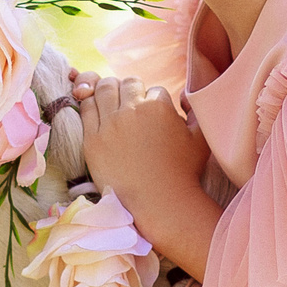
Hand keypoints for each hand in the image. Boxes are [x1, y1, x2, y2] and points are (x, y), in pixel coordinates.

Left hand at [73, 74, 207, 225]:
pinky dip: (91, 104)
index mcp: (158, 106)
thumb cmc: (183, 173)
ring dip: (110, 91)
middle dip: (133, 91)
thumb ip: (194, 110)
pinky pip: (86, 109)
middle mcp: (132, 110)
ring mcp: (109, 124)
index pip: (154, 89)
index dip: (156, 101)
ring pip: (104, 88)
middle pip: (128, 83)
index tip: (155, 116)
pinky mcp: (92, 140)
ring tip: (115, 102)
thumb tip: (182, 94)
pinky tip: (99, 112)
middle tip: (134, 105)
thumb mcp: (200, 138)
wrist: (159, 203)